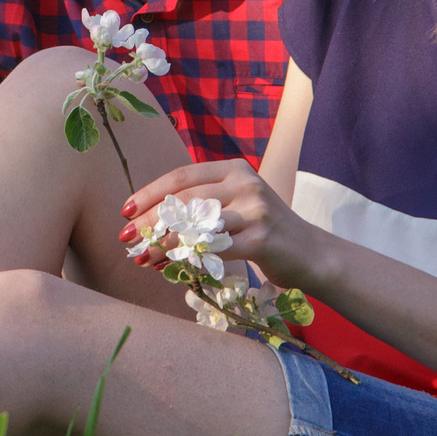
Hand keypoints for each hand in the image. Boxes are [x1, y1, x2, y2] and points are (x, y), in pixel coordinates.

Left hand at [119, 160, 313, 290]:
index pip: (181, 177)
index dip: (150, 193)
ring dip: (162, 243)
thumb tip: (151, 219)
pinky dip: (186, 258)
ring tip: (140, 256)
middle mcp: (245, 183)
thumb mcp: (237, 203)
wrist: (311, 253)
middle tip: (125, 237)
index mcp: (234, 169)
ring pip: (196, 225)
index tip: (125, 210)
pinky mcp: (261, 239)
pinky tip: (168, 267)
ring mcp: (255, 210)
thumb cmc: (265, 230)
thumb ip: (204, 203)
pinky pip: (214, 249)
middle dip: (149, 220)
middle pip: (185, 200)